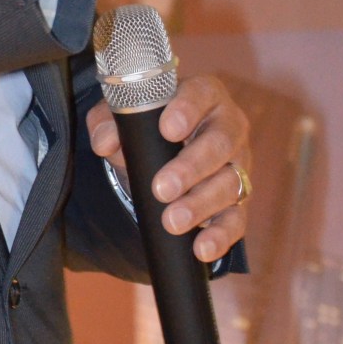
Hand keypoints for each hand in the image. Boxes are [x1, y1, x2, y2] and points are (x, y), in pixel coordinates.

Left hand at [86, 75, 250, 263]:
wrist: (162, 159)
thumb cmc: (146, 130)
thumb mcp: (122, 120)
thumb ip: (107, 122)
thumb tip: (104, 142)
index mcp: (204, 96)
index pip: (202, 94)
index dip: (188, 109)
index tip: (168, 128)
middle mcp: (228, 128)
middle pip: (220, 144)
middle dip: (191, 168)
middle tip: (162, 188)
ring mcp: (237, 166)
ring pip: (230, 184)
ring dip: (200, 205)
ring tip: (172, 222)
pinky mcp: (238, 201)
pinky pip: (236, 219)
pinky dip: (220, 236)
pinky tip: (201, 248)